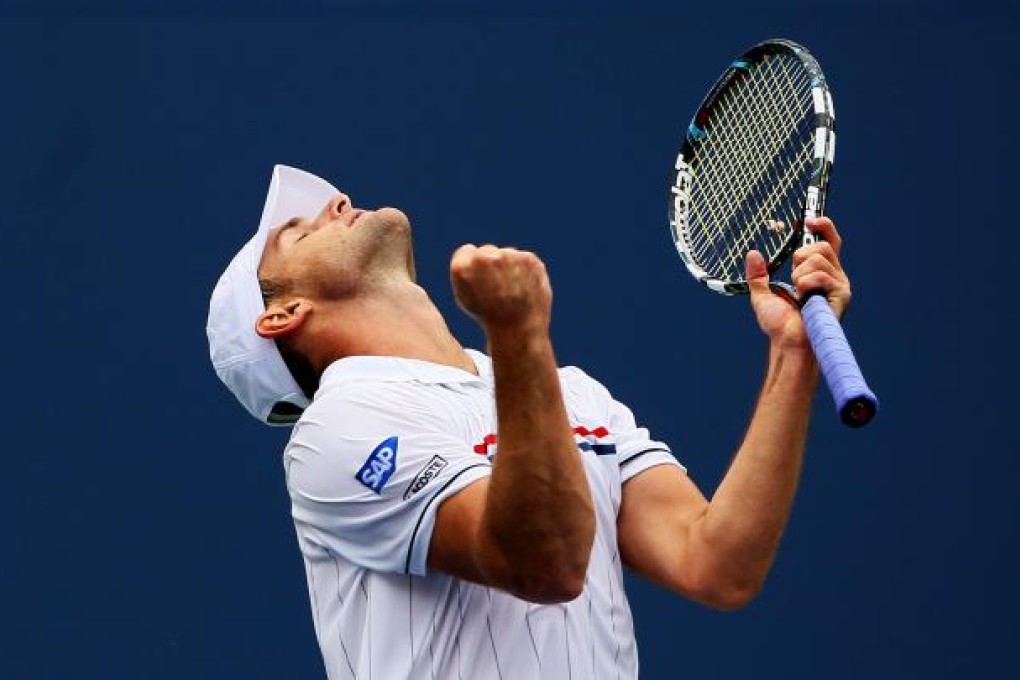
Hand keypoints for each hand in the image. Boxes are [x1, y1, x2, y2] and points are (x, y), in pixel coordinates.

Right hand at [450, 244, 551, 333]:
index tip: (479, 280)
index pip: (466, 251)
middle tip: (496, 289)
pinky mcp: (528, 259)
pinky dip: (525, 271)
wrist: (518, 328)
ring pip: (507, 255)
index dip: (473, 267)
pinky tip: (523, 288)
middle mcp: (484, 257)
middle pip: (487, 251)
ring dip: (509, 268)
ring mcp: (508, 256)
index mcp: (463, 266)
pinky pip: (523, 260)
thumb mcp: (464, 295)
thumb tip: (471, 249)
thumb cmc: (488, 314)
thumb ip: (465, 270)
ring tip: (511, 292)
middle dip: (491, 265)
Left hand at [746, 217, 851, 350]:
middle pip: (822, 246)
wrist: (788, 343)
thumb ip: (758, 275)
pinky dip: (805, 285)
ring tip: (799, 294)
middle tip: (793, 279)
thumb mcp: (763, 295)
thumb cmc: (780, 325)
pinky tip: (804, 299)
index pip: (829, 241)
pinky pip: (820, 275)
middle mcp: (834, 276)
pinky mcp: (842, 294)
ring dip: (799, 276)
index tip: (809, 220)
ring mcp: (839, 285)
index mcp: (820, 273)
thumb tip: (752, 253)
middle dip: (800, 258)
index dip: (823, 226)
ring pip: (818, 259)